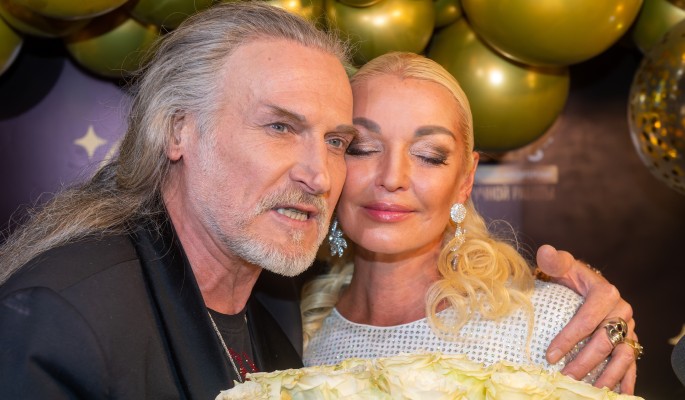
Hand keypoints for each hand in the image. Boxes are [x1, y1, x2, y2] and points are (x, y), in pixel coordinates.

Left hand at [536, 244, 636, 393]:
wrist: (583, 284)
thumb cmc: (569, 276)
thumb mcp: (561, 267)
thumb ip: (553, 261)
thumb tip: (545, 251)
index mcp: (605, 292)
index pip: (586, 320)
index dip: (569, 339)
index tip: (550, 355)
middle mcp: (621, 311)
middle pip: (604, 341)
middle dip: (585, 362)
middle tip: (565, 376)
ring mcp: (628, 327)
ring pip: (622, 355)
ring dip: (608, 375)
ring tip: (589, 389)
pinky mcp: (629, 340)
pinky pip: (631, 362)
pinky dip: (626, 379)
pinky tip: (618, 394)